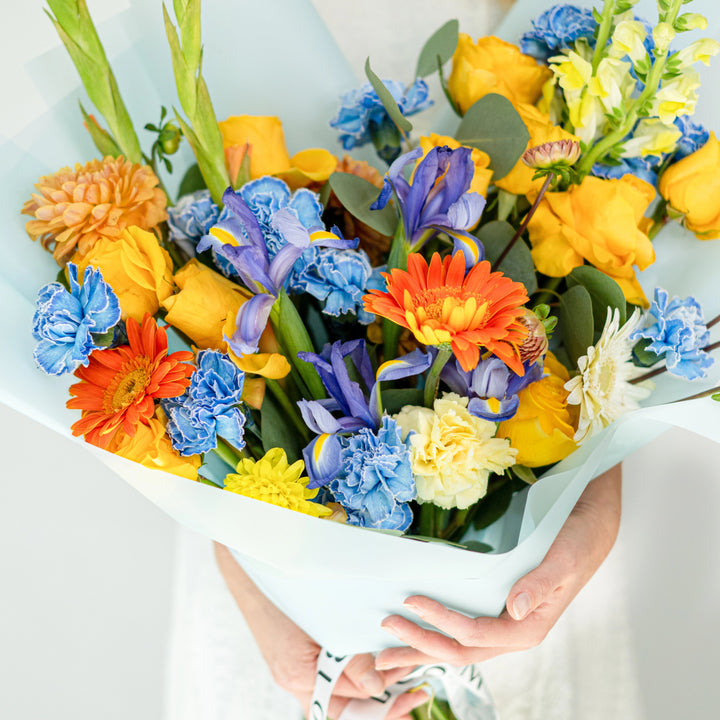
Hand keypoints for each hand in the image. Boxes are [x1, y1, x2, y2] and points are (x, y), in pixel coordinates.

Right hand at [214, 544, 428, 718]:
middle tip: (413, 686)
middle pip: (346, 705)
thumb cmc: (284, 588)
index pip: (352, 700)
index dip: (384, 694)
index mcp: (299, 675)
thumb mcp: (323, 620)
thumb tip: (376, 686)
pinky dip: (351, 675)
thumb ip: (348, 655)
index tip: (409, 682)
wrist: (252, 568)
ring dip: (368, 686)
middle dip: (381, 698)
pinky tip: (372, 664)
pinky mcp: (294, 658)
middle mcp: (294, 680)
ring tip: (399, 670)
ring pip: (339, 693)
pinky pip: (328, 678)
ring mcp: (293, 671)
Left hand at [375, 463, 622, 669]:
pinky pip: (465, 633)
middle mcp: (515, 632)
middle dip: (420, 646)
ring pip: (459, 648)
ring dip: (423, 650)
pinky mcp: (501, 614)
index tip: (410, 600)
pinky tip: (418, 635)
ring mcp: (507, 626)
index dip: (441, 621)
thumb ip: (539, 585)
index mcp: (528, 627)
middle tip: (384, 637)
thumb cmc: (576, 542)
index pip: (475, 634)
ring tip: (388, 653)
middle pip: (461, 651)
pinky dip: (438, 637)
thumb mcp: (562, 560)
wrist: (588, 529)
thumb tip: (513, 608)